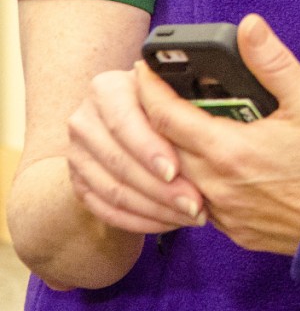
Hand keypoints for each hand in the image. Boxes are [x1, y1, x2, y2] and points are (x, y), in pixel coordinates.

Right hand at [66, 67, 206, 234]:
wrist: (138, 118)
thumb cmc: (168, 98)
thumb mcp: (176, 89)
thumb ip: (181, 99)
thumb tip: (211, 99)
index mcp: (107, 88)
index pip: (123, 122)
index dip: (149, 149)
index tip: (175, 170)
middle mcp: (85, 119)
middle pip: (120, 162)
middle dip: (160, 188)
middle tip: (194, 204)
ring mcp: (78, 154)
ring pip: (115, 191)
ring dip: (155, 209)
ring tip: (190, 215)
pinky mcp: (80, 183)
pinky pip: (108, 211)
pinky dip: (141, 220)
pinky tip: (170, 222)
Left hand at [137, 14, 299, 254]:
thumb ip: (272, 62)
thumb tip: (248, 26)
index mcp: (229, 150)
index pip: (165, 116)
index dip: (149, 88)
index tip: (144, 69)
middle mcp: (215, 187)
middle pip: (163, 148)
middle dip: (157, 117)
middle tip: (163, 90)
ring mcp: (223, 214)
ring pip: (179, 177)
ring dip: (176, 149)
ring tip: (189, 122)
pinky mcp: (235, 230)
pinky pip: (199, 201)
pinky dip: (197, 176)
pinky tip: (219, 160)